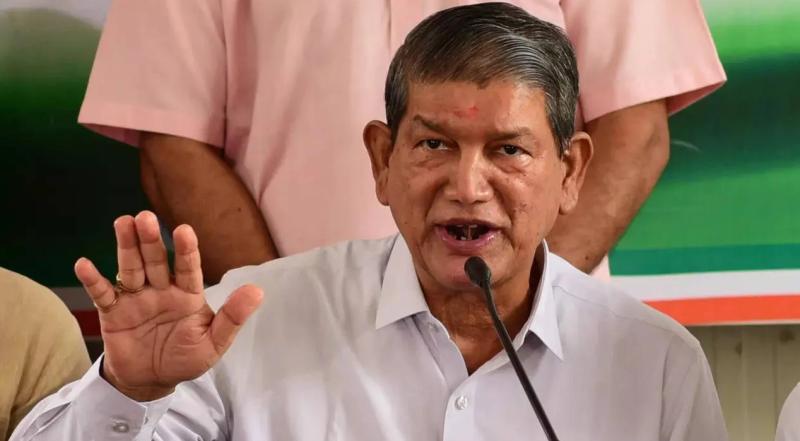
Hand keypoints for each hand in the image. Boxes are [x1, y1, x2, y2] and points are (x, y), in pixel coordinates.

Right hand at [74, 211, 262, 400]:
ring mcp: (136, 298)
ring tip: (123, 223)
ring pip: (130, 268)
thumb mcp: (213, 343)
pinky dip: (93, 280)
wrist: (151, 381)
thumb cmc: (185, 358)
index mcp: (188, 294)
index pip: (188, 268)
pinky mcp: (113, 311)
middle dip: (151, 240)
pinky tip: (84, 265)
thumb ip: (232, 318)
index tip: (184, 230)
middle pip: (155, 260)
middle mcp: (161, 289)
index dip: (186, 250)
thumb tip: (258, 291)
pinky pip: (102, 293)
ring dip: (126, 247)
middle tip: (145, 217)